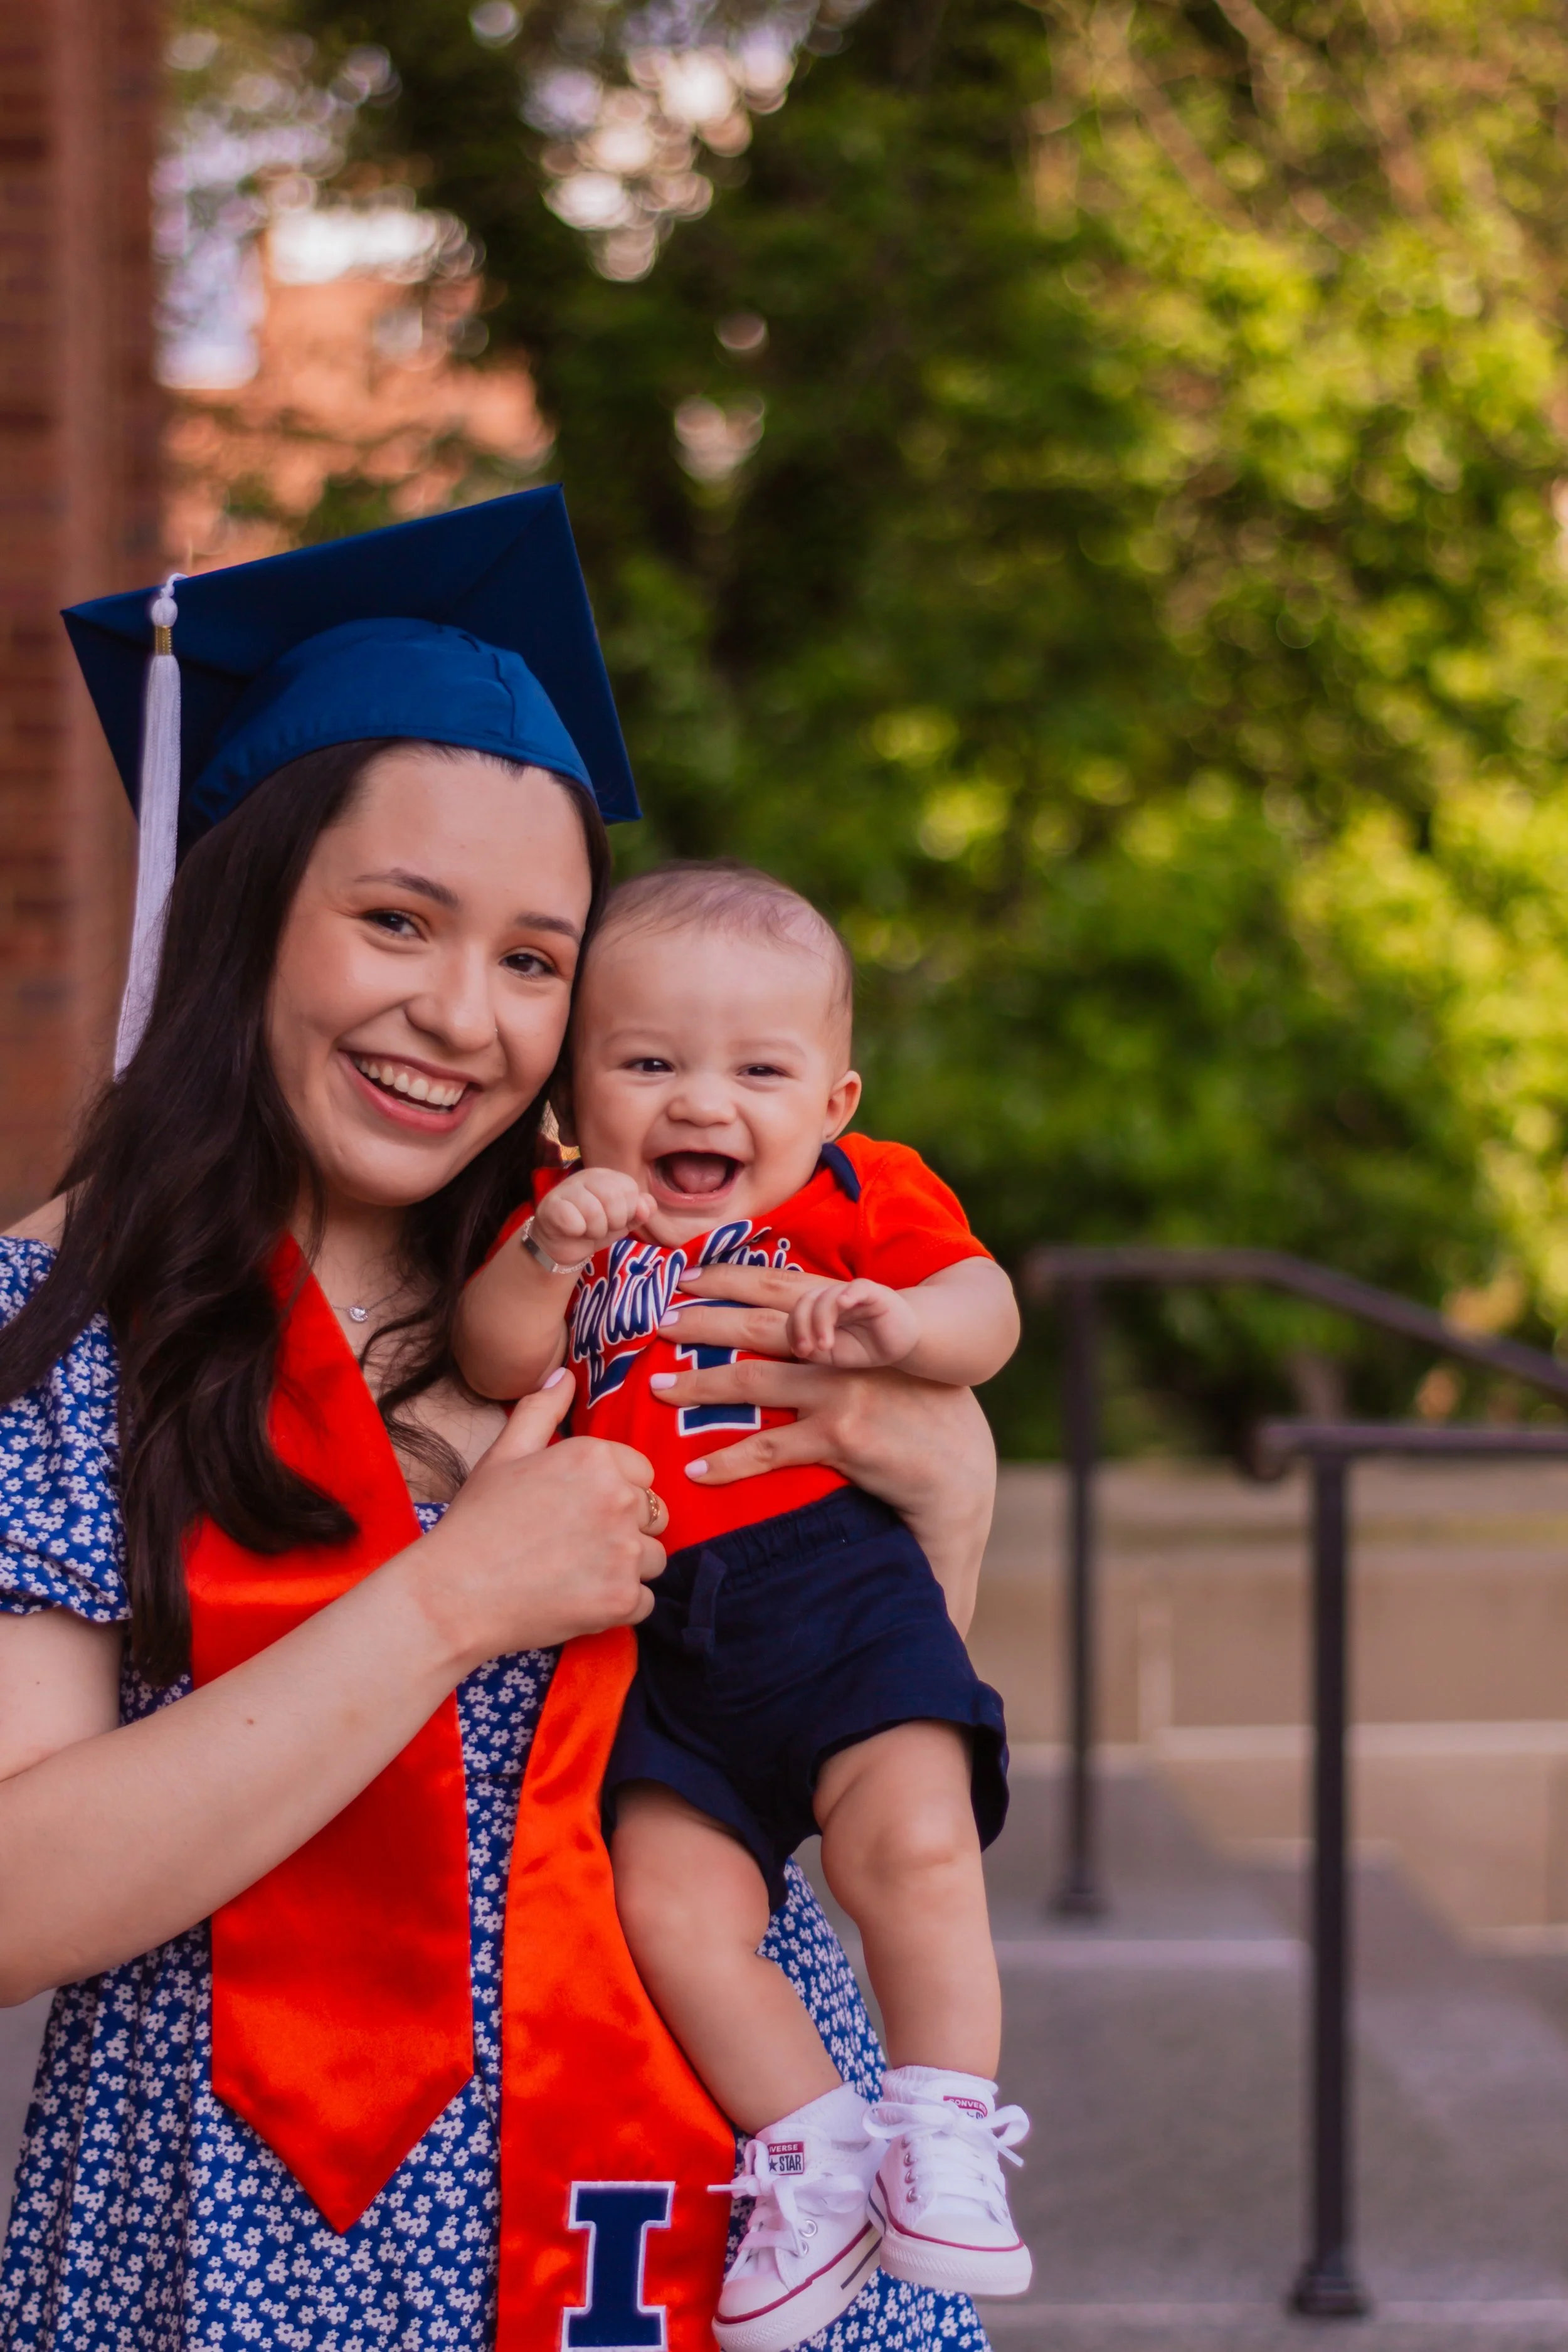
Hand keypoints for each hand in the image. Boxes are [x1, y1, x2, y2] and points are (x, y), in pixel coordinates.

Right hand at [413, 1372, 665, 1669]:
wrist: (453, 1595)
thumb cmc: (477, 1522)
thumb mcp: (505, 1453)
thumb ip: (541, 1408)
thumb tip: (565, 1374)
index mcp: (596, 1458)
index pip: (642, 1473)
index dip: (612, 1492)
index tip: (577, 1511)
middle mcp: (619, 1499)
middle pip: (654, 1515)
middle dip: (626, 1529)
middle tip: (574, 1544)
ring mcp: (624, 1553)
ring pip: (653, 1558)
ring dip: (625, 1568)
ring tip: (575, 1573)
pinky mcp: (622, 1600)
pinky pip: (645, 1601)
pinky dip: (618, 1605)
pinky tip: (578, 1600)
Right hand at [532, 1167, 655, 1265]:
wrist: (562, 1246)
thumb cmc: (594, 1228)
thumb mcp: (623, 1221)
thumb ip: (640, 1211)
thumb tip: (647, 1204)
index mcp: (606, 1176)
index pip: (630, 1189)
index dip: (627, 1212)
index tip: (615, 1219)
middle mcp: (586, 1176)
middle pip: (613, 1198)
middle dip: (613, 1223)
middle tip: (601, 1227)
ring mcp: (566, 1189)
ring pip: (594, 1212)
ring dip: (595, 1231)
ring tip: (587, 1230)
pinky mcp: (550, 1206)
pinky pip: (573, 1221)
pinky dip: (577, 1232)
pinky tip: (572, 1231)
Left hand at [654, 1265, 995, 1625]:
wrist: (958, 1470)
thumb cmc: (917, 1416)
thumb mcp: (883, 1363)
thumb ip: (841, 1343)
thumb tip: (789, 1335)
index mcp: (852, 1323)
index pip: (782, 1288)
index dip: (731, 1277)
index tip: (686, 1275)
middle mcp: (843, 1350)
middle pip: (756, 1329)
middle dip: (700, 1322)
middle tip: (656, 1323)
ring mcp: (840, 1391)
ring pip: (750, 1384)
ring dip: (697, 1385)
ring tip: (658, 1390)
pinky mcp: (840, 1438)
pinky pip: (768, 1449)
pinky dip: (727, 1462)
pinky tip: (694, 1471)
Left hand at [785, 1277, 919, 1369]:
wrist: (900, 1345)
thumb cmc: (866, 1347)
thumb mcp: (835, 1355)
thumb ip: (815, 1350)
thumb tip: (799, 1347)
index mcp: (821, 1310)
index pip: (799, 1312)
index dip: (794, 1330)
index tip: (801, 1352)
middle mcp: (834, 1298)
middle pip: (807, 1300)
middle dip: (802, 1324)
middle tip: (807, 1349)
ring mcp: (853, 1293)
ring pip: (828, 1297)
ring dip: (822, 1321)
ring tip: (827, 1345)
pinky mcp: (874, 1293)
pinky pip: (858, 1287)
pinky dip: (849, 1293)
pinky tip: (844, 1303)